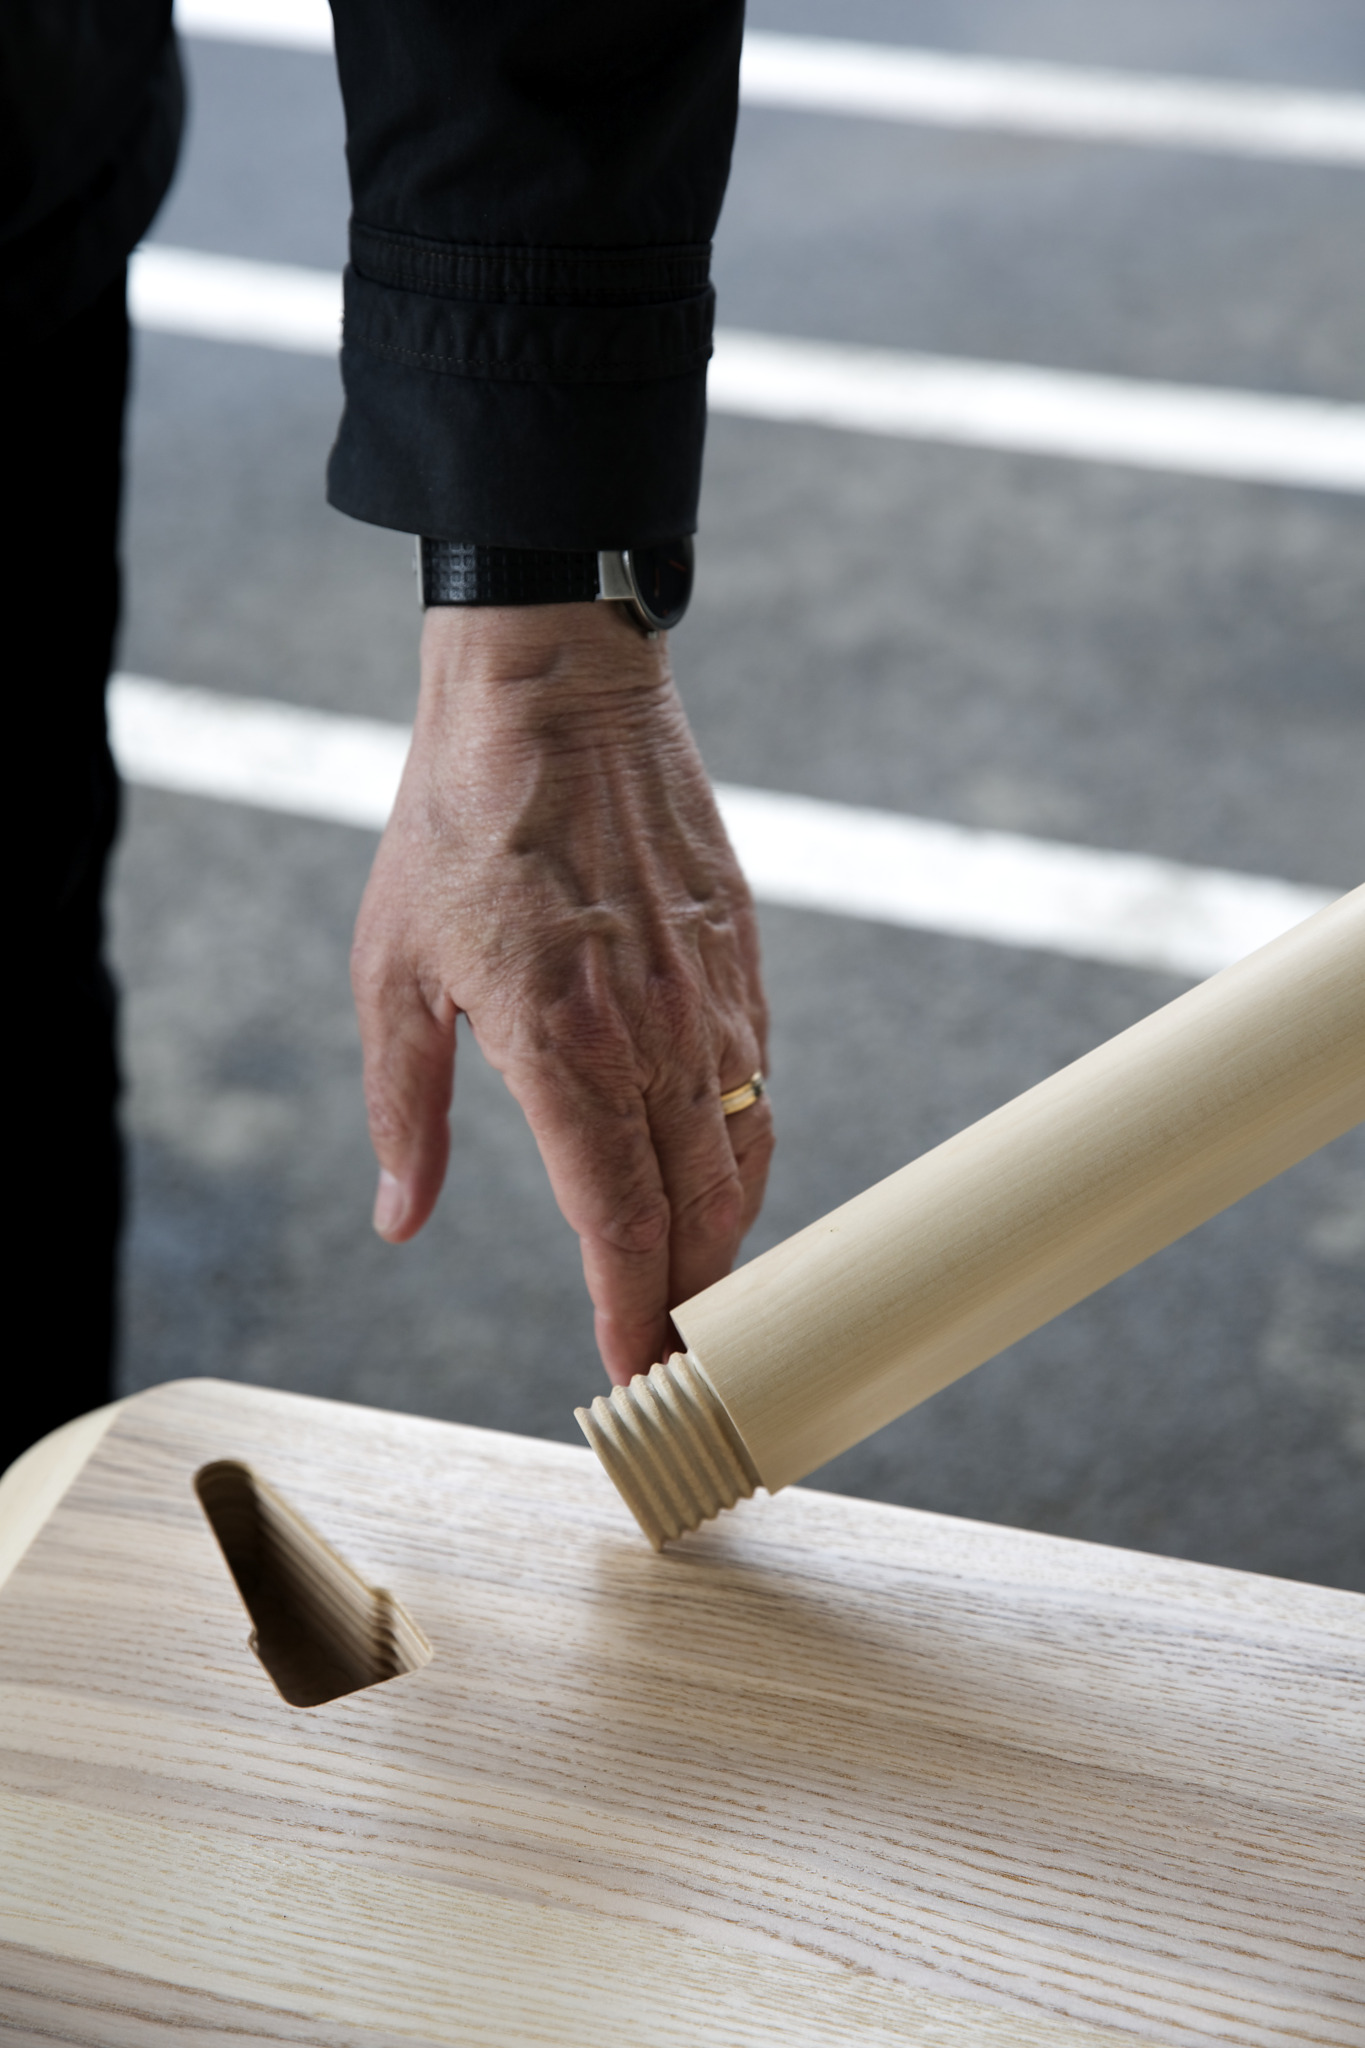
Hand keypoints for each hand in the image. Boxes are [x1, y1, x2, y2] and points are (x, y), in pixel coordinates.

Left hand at [351, 602, 773, 1383]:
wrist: (555, 691)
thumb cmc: (456, 824)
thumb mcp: (391, 970)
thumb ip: (400, 1108)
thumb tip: (399, 1217)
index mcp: (562, 1046)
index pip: (617, 1218)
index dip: (631, 1307)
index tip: (632, 1368)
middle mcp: (655, 1033)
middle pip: (697, 1209)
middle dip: (686, 1295)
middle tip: (670, 1349)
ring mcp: (712, 994)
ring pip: (742, 1154)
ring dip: (724, 1231)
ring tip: (695, 1278)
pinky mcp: (743, 955)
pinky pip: (757, 1082)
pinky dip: (742, 1146)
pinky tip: (713, 1167)